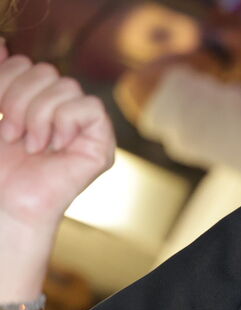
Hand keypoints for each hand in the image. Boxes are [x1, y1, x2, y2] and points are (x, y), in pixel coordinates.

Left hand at [0, 41, 114, 239]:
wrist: (6, 203)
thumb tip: (2, 43)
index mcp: (35, 100)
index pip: (26, 64)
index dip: (6, 80)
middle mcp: (62, 110)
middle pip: (46, 71)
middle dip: (19, 99)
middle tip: (12, 135)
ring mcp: (83, 127)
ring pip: (66, 86)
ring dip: (39, 116)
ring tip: (32, 145)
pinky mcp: (100, 145)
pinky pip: (89, 108)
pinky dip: (65, 122)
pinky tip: (55, 147)